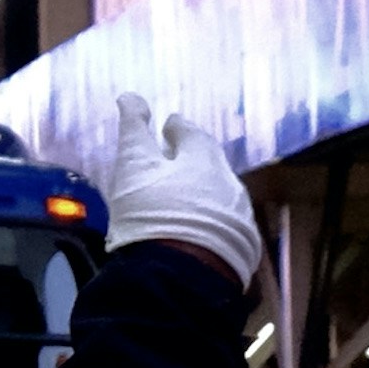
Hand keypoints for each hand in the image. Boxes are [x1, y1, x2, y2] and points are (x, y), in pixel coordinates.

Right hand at [94, 91, 257, 280]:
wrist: (183, 271)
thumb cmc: (153, 210)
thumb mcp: (134, 165)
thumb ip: (134, 130)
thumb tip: (129, 96)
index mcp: (201, 157)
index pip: (190, 133)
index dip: (176, 127)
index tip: (169, 123)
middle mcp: (226, 180)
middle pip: (211, 161)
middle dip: (195, 156)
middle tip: (179, 155)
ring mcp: (237, 213)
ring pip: (220, 192)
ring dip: (204, 188)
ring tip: (187, 193)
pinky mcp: (239, 245)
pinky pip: (224, 222)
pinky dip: (210, 218)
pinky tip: (198, 227)